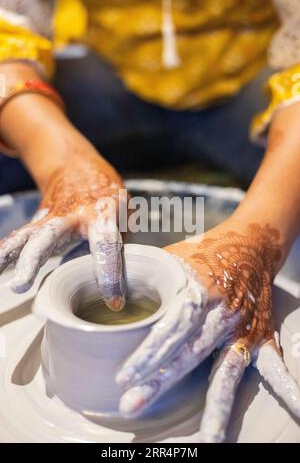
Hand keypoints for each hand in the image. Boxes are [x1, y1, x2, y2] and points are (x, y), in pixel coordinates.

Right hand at [0, 153, 126, 310]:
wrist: (75, 165)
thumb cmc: (105, 191)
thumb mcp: (124, 210)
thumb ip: (123, 241)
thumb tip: (129, 275)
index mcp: (100, 211)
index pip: (106, 245)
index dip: (110, 274)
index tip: (113, 302)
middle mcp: (71, 215)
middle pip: (49, 236)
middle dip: (35, 260)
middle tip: (24, 284)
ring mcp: (50, 217)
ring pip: (28, 237)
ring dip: (14, 259)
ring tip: (12, 283)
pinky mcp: (38, 222)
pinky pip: (20, 238)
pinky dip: (6, 251)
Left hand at [116, 220, 299, 441]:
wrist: (250, 244)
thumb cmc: (206, 252)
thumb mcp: (174, 257)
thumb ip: (147, 276)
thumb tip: (112, 292)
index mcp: (199, 290)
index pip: (171, 326)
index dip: (149, 352)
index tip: (124, 376)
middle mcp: (222, 314)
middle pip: (190, 353)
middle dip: (161, 381)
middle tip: (133, 405)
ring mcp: (243, 329)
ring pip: (227, 370)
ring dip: (216, 406)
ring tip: (206, 440)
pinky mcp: (260, 337)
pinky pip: (274, 365)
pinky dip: (286, 386)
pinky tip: (295, 411)